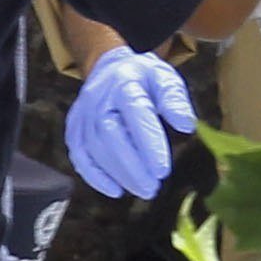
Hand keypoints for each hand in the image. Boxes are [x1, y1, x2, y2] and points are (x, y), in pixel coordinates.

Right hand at [66, 44, 195, 199]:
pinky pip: (79, 155)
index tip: (163, 170)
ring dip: (118, 174)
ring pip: (93, 148)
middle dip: (131, 166)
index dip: (148, 142)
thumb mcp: (165, 79)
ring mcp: (82, 113)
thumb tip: (186, 124)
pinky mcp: (74, 128)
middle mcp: (98, 96)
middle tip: (153, 187)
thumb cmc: (143, 79)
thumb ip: (175, 100)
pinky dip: (95, 176)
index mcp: (124, 81)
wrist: (110, 70)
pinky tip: (115, 190)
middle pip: (109, 134)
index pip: (135, 111)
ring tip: (143, 189)